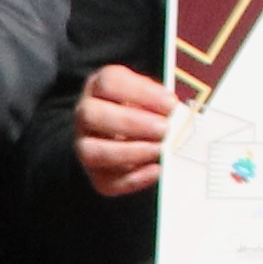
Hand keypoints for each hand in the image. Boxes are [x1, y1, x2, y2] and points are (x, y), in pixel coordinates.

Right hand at [72, 62, 172, 198]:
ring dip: (130, 152)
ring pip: (92, 152)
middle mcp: (85, 115)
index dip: (141, 93)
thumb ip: (160, 101)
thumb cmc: (141, 110)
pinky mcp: (95, 174)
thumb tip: (177, 115)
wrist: (130, 134)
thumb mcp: (149, 96)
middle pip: (92, 115)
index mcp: (98, 88)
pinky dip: (134, 178)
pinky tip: (156, 170)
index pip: (109, 82)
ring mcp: (85, 146)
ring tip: (160, 149)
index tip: (169, 103)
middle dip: (131, 122)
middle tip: (163, 128)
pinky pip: (106, 181)